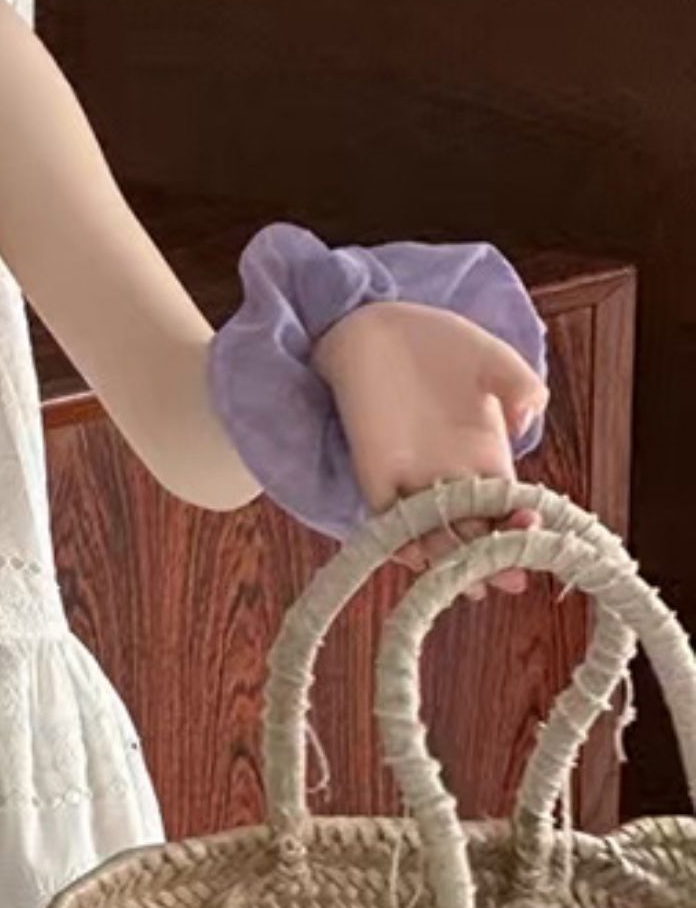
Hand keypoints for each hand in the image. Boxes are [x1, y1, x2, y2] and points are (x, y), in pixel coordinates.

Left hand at [310, 298, 550, 601]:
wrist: (371, 324)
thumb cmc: (435, 342)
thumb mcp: (490, 358)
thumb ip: (519, 384)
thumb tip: (524, 420)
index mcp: (484, 451)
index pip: (508, 501)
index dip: (522, 521)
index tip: (536, 529)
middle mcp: (450, 472)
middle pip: (476, 529)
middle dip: (494, 558)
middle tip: (510, 581)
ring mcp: (411, 475)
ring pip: (434, 532)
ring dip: (452, 560)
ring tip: (472, 583)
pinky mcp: (372, 470)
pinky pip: (385, 517)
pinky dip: (399, 538)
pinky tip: (416, 557)